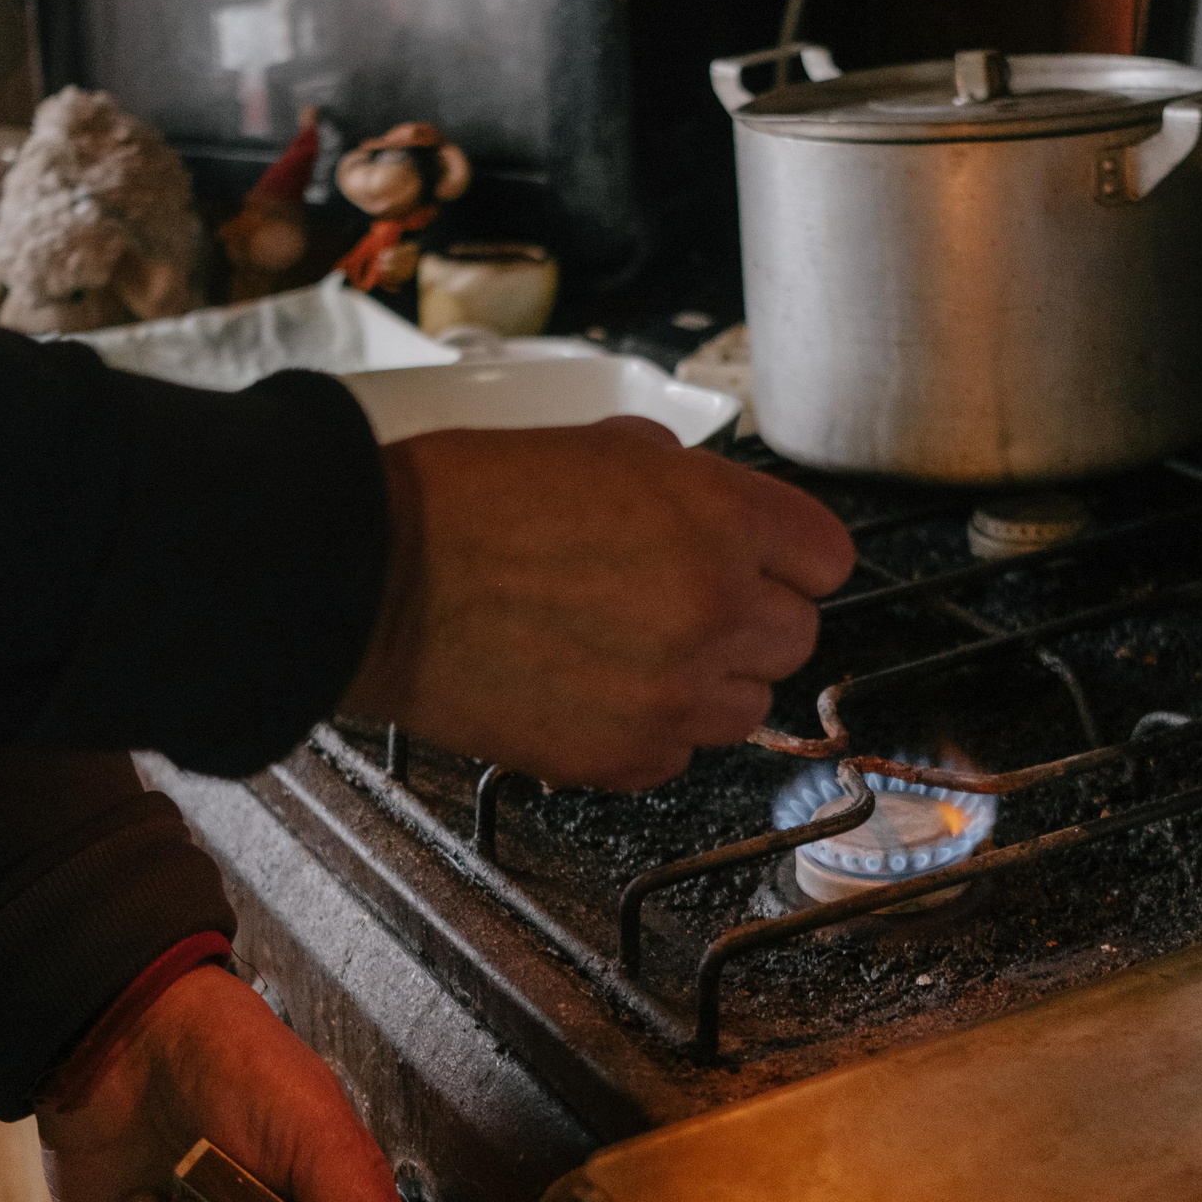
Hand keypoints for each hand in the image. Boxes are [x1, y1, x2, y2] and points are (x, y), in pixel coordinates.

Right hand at [343, 418, 856, 789]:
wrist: (375, 578)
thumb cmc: (464, 502)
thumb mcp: (596, 444)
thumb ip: (678, 479)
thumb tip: (702, 502)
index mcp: (720, 518)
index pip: (827, 558)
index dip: (789, 557)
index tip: (763, 562)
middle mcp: (716, 610)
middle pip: (796, 639)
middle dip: (748, 620)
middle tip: (680, 603)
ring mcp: (674, 695)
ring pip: (745, 708)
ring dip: (704, 682)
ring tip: (631, 650)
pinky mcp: (624, 758)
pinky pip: (676, 755)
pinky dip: (647, 731)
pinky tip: (591, 689)